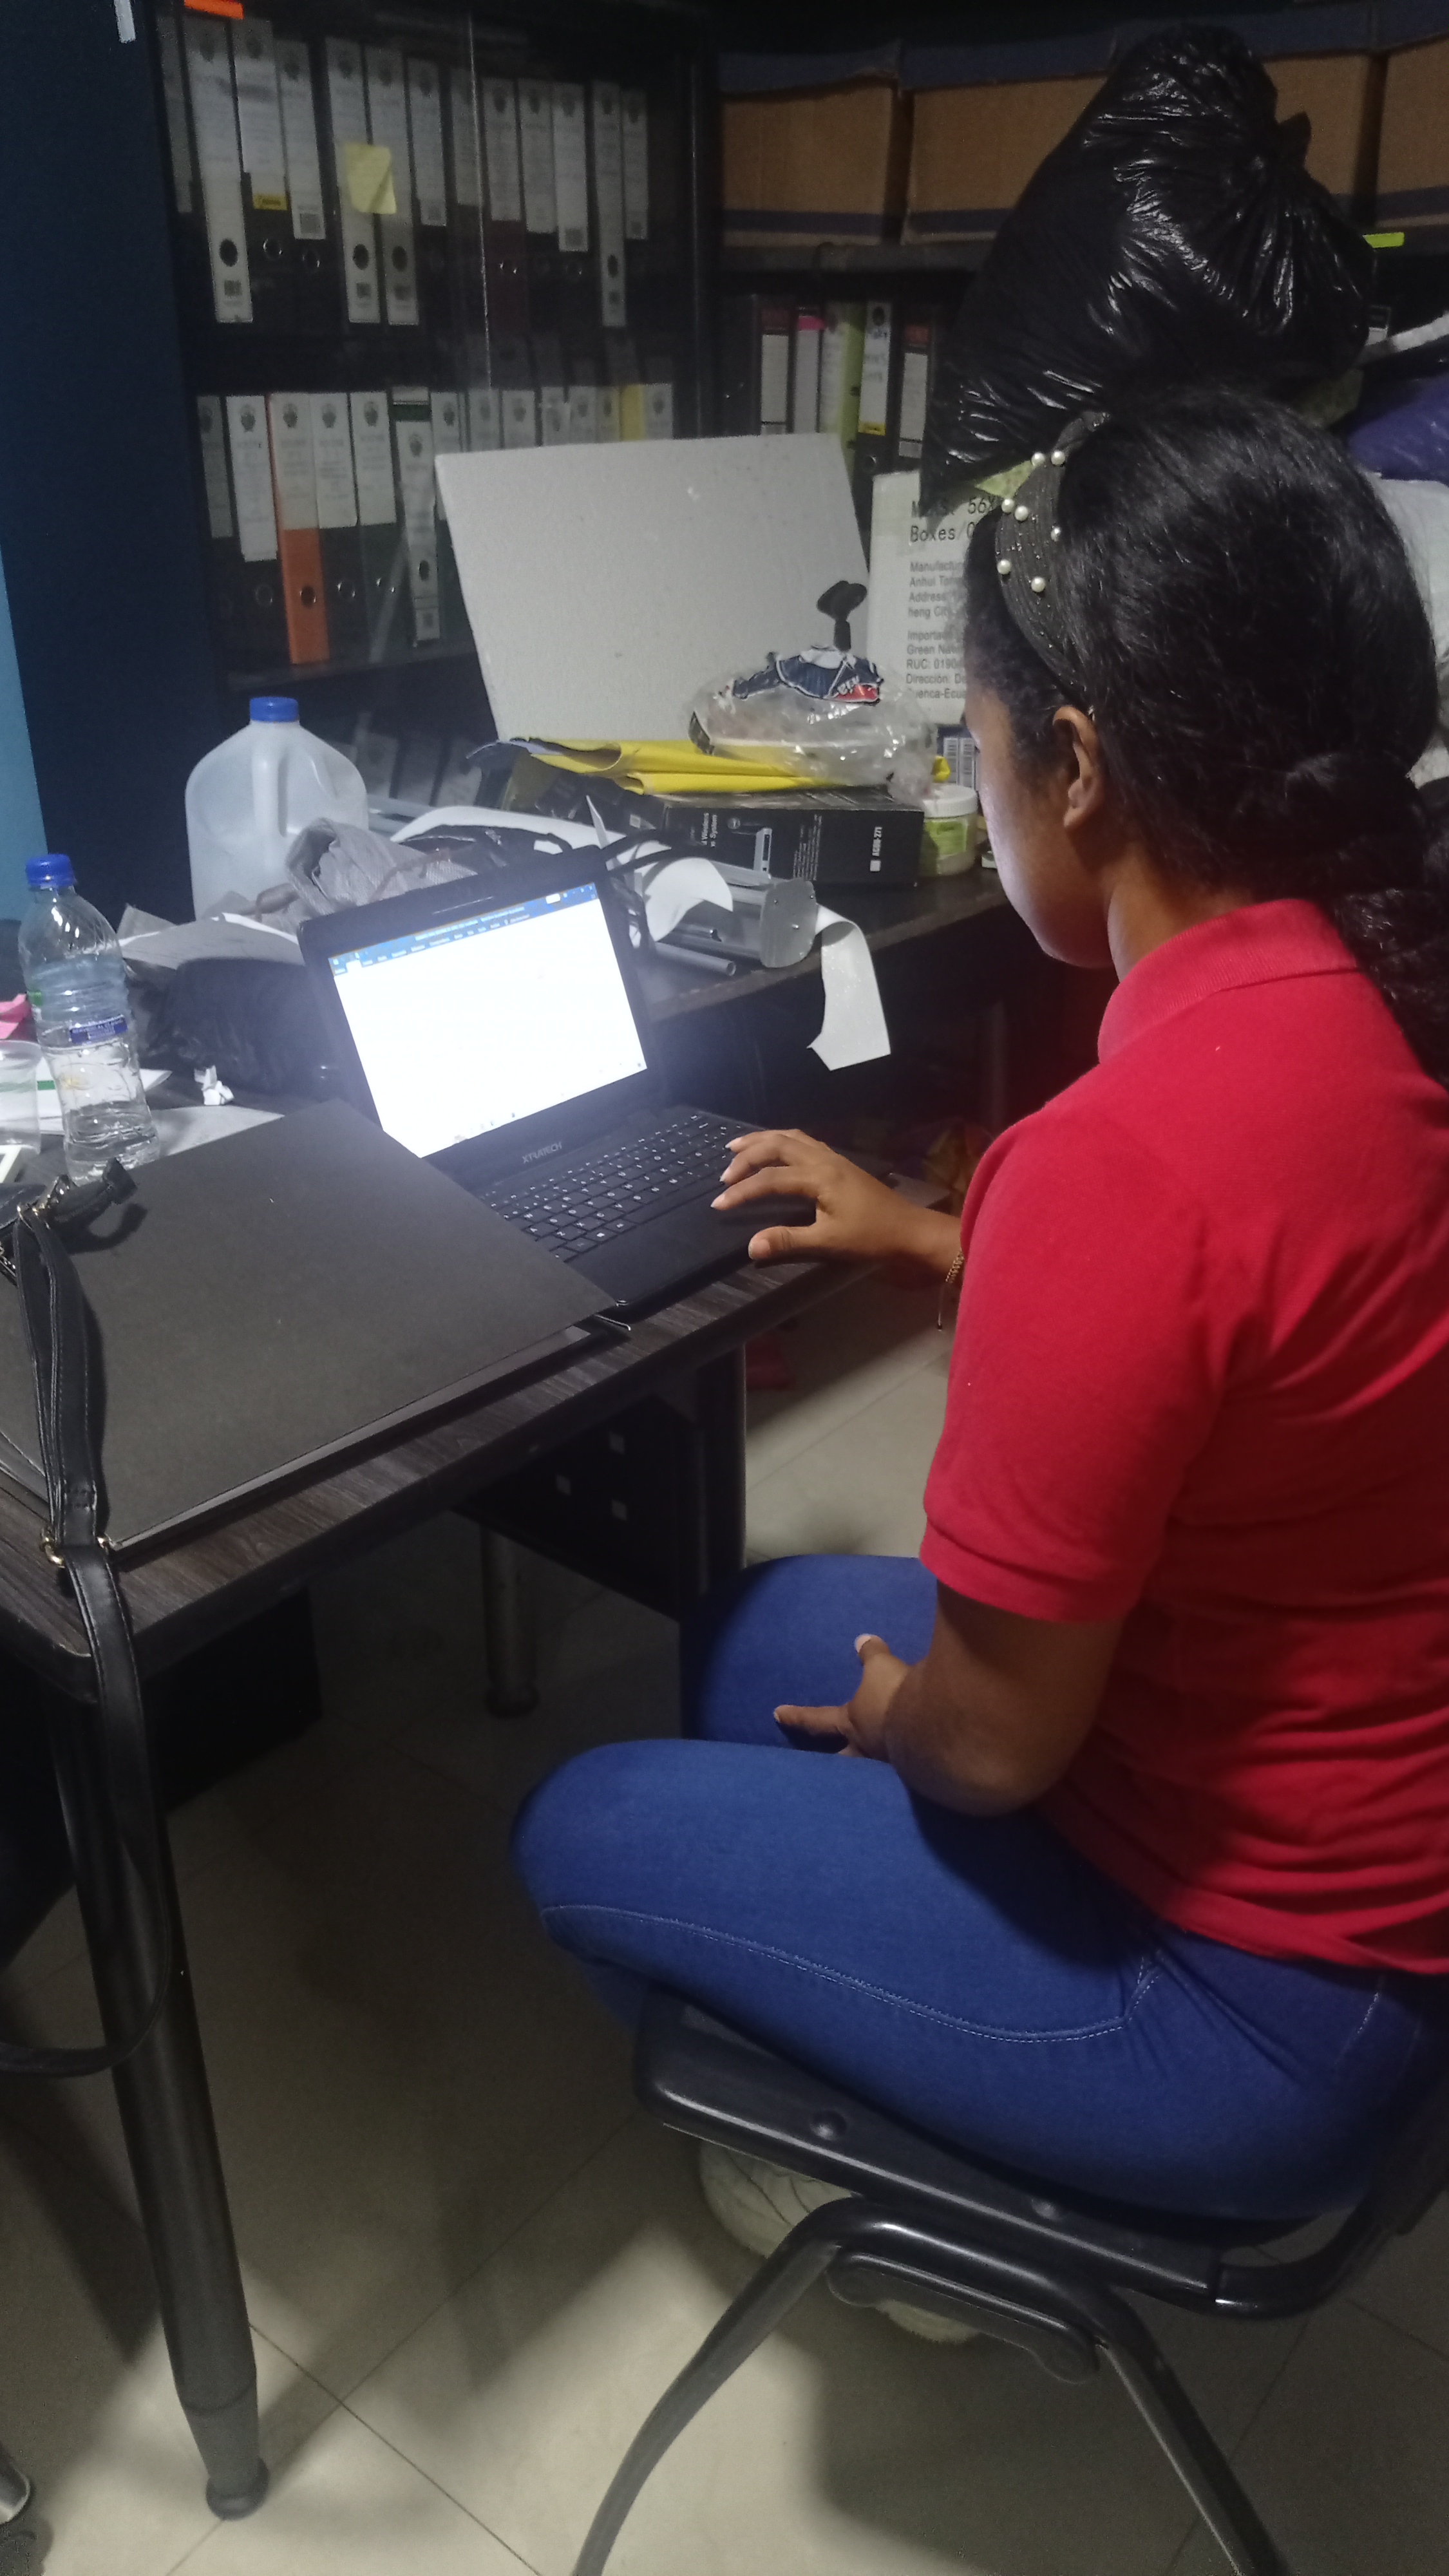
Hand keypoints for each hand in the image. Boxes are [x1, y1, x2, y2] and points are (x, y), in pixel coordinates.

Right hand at [713, 1128, 960, 1272]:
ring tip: (738, 1147)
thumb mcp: (828, 1243)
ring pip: (791, 1137)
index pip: (769, 1179)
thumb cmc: (871, 1237)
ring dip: (763, 1140)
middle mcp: (823, 1159)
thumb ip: (788, 1241)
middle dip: (747, 1155)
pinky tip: (776, 1149)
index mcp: (818, 1176)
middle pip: (777, 1145)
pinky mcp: (840, 1163)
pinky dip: (782, 1141)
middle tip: (725, 1172)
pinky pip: (804, 1141)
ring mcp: (833, 1158)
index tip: (719, 1204)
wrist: (910, 1231)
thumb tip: (751, 1246)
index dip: (742, 1191)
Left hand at [775, 1633, 910, 1761]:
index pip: (816, 1718)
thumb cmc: (894, 1696)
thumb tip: (862, 1640)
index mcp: (851, 1723)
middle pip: (840, 1759)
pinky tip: (905, 1770)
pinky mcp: (913, 1771)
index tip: (776, 1714)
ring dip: (864, 1771)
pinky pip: (899, 1771)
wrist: (931, 1726)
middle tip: (815, 1770)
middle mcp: (865, 1747)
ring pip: (868, 1771)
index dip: (796, 1715)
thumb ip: (872, 1655)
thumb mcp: (881, 1668)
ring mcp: (888, 1764)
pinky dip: (899, 1768)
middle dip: (829, 1762)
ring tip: (863, 1774)